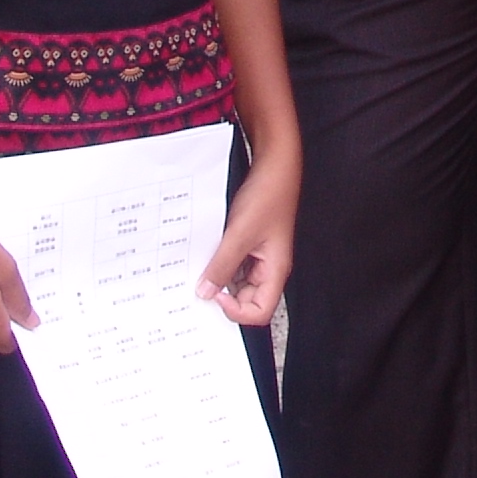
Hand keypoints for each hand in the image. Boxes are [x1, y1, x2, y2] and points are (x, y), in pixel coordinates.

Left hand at [197, 151, 297, 329]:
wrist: (274, 165)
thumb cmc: (269, 195)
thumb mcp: (240, 234)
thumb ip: (223, 265)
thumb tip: (205, 292)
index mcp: (275, 270)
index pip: (259, 312)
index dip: (236, 311)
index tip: (215, 295)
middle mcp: (268, 267)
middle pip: (247, 300)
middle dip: (224, 295)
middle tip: (201, 284)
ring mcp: (258, 256)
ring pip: (236, 281)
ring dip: (219, 277)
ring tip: (202, 267)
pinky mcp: (249, 243)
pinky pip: (232, 262)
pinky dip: (218, 262)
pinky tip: (207, 253)